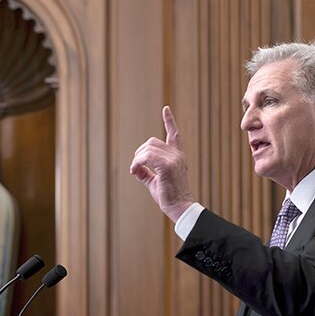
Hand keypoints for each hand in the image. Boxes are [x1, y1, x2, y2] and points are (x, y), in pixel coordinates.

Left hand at [129, 106, 195, 220]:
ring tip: (135, 171)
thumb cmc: (168, 196)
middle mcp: (177, 155)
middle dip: (139, 153)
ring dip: (137, 159)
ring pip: (148, 148)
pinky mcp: (168, 165)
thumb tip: (135, 168)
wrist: (179, 207)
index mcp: (177, 156)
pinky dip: (137, 163)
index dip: (169, 121)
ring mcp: (173, 159)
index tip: (165, 108)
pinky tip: (135, 171)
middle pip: (151, 142)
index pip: (174, 134)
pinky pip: (147, 157)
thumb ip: (146, 172)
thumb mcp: (155, 181)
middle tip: (135, 168)